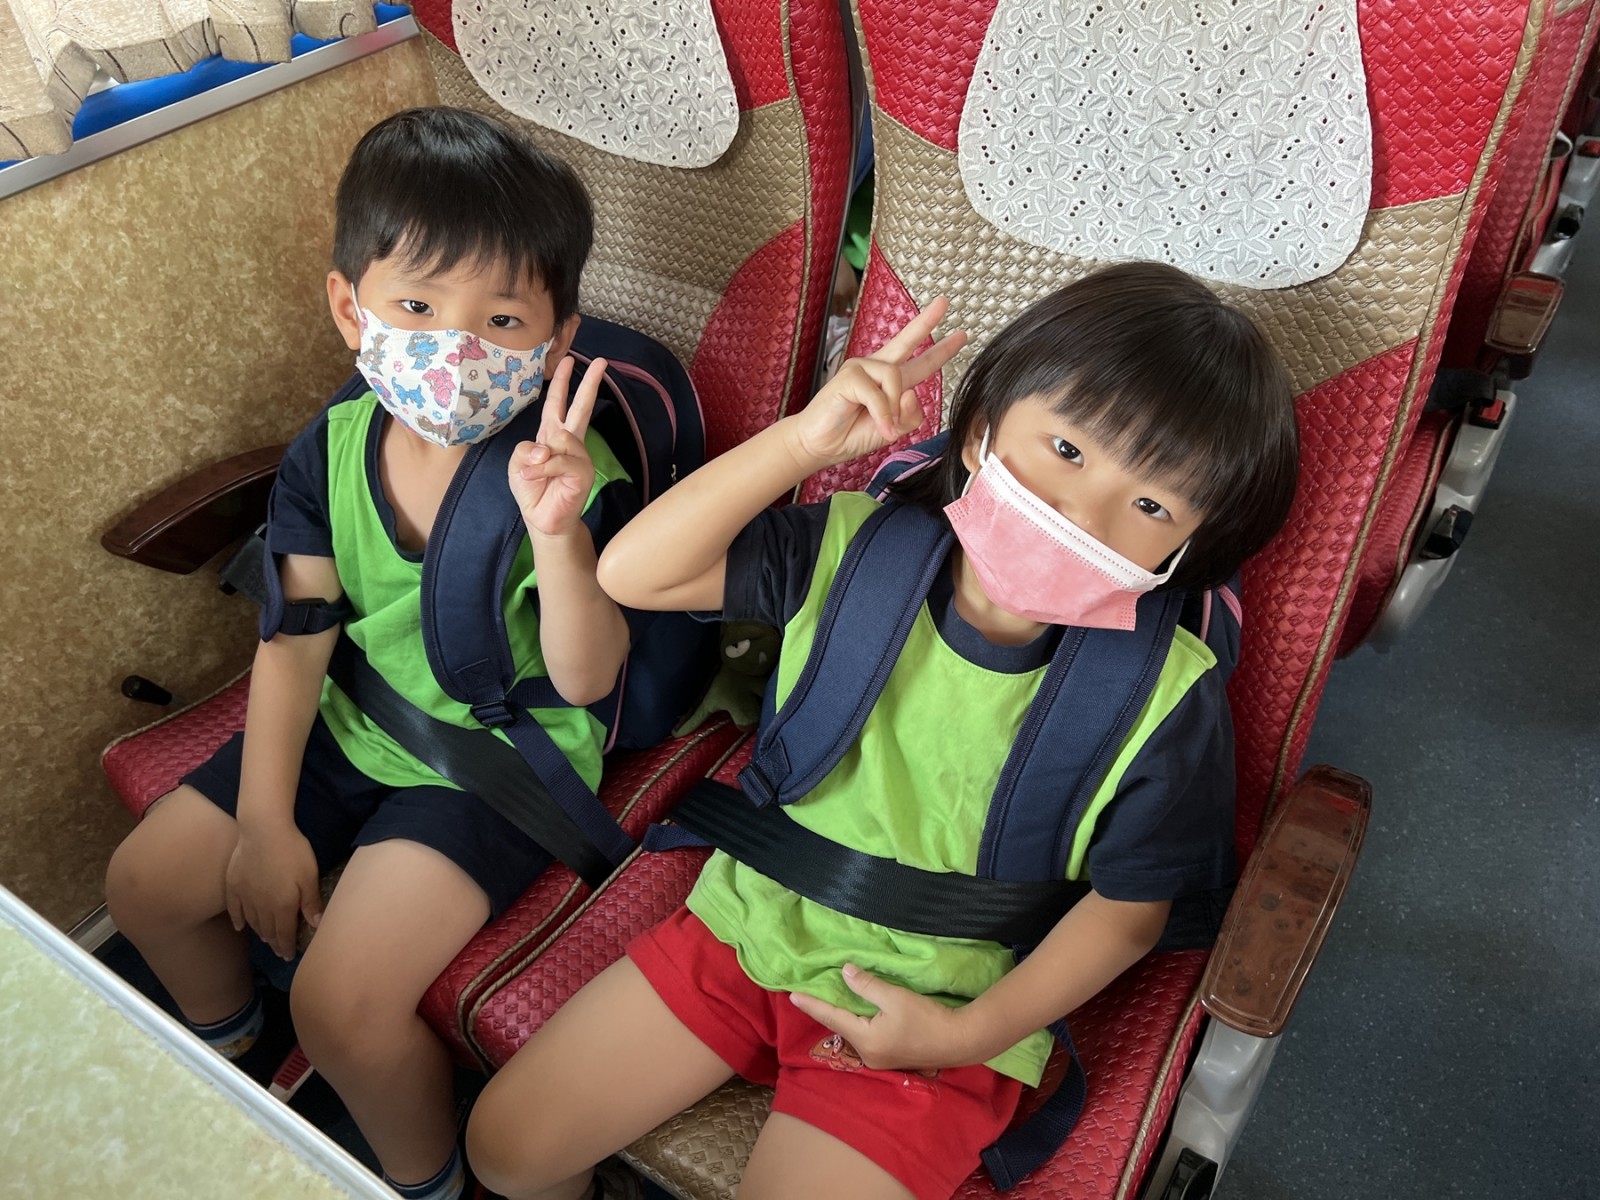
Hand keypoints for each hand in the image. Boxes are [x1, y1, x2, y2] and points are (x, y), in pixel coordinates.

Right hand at [224, 824, 322, 960]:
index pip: (284, 933)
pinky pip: (234, 909)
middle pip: (267, 930)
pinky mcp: (233, 884)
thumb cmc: (292, 851)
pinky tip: (241, 927)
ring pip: (252, 921)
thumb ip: (311, 902)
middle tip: (279, 951)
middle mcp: (261, 905)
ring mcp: (245, 895)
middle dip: (275, 942)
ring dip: (260, 932)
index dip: (286, 946)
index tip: (289, 956)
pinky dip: (238, 920)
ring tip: (266, 940)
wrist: (263, 829)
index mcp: (282, 906)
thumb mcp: (309, 876)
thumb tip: (316, 925)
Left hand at [509, 355, 603, 535]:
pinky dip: (545, 468)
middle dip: (590, 384)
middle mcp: (569, 442)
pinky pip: (561, 460)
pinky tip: (536, 477)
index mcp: (551, 436)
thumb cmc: (532, 490)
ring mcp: (579, 456)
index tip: (568, 360)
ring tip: (532, 472)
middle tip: (602, 362)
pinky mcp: (583, 472)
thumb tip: (546, 448)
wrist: (543, 520)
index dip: (562, 382)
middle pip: (581, 407)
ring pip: (563, 438)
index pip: (557, 403)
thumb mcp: (517, 464)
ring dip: (542, 456)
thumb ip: (526, 449)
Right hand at [786, 297, 966, 468]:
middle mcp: (876, 368)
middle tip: (944, 303)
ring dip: (894, 408)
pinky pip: (877, 393)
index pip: (919, 360)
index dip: (940, 349)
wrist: (820, 445)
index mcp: (889, 381)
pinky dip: (882, 413)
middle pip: (906, 340)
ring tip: (886, 427)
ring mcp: (861, 368)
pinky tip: (880, 427)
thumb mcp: (893, 430)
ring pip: (896, 377)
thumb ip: (910, 416)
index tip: (960, 335)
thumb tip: (912, 394)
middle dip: (926, 321)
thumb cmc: (850, 435)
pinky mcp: (849, 376)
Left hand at [789, 962, 978, 1071]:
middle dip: (825, 1010)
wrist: (959, 1041)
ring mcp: (879, 1059)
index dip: (812, 1004)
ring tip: (827, 1000)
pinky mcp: (891, 1057)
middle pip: (840, 1027)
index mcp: (865, 1040)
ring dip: (841, 1016)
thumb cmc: (927, 1019)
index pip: (832, 1017)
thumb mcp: (895, 997)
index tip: (792, 995)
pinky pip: (865, 1036)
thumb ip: (867, 985)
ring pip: (853, 1032)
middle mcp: (868, 1054)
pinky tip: (854, 1012)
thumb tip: (845, 972)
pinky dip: (857, 1022)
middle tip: (806, 994)